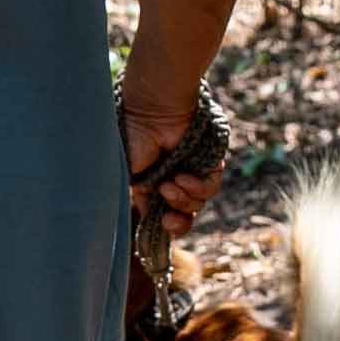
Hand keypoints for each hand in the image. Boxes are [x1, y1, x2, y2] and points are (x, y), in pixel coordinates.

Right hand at [121, 97, 217, 241]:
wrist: (150, 114)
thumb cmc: (133, 139)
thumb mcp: (130, 174)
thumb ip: (140, 198)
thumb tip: (151, 218)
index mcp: (154, 187)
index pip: (165, 216)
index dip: (168, 226)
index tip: (163, 223)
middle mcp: (174, 181)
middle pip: (185, 214)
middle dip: (179, 221)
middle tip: (168, 217)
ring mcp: (192, 173)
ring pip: (198, 204)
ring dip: (184, 199)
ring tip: (171, 183)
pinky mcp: (209, 163)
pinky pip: (210, 186)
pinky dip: (197, 186)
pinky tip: (184, 177)